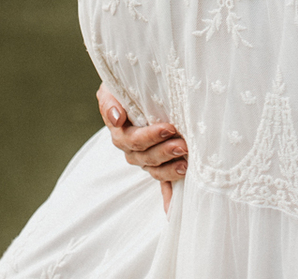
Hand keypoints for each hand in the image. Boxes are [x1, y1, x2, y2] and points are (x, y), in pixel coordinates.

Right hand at [97, 83, 188, 212]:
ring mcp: (146, 160)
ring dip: (171, 169)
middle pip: (147, 158)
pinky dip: (167, 198)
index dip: (151, 137)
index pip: (134, 140)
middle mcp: (132, 151)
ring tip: (187, 162)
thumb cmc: (124, 88)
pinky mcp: (159, 165)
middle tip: (182, 144)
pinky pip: (162, 184)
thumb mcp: (113, 90)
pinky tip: (172, 211)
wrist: (133, 92)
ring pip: (156, 171)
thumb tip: (116, 118)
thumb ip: (110, 103)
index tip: (169, 127)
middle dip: (165, 152)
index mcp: (121, 134)